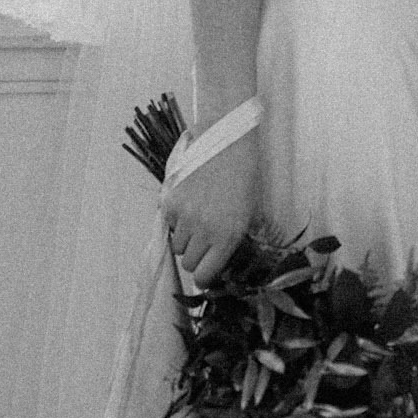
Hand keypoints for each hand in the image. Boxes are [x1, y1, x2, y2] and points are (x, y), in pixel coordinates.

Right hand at [160, 129, 259, 285]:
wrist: (229, 141)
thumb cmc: (245, 176)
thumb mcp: (249, 213)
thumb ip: (231, 240)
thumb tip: (217, 262)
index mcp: (228, 236)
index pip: (204, 276)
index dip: (204, 276)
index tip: (206, 271)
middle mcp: (205, 230)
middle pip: (188, 263)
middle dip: (196, 255)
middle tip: (205, 238)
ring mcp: (185, 215)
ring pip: (177, 245)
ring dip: (186, 237)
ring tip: (199, 216)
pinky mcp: (171, 200)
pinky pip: (169, 222)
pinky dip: (176, 217)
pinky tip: (191, 200)